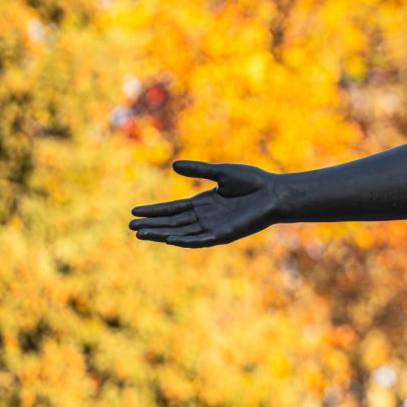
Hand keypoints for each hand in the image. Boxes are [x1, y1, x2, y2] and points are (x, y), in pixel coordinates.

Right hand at [129, 160, 280, 247]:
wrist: (275, 192)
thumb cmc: (253, 181)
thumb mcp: (221, 173)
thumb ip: (199, 170)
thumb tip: (174, 166)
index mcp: (203, 203)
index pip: (173, 210)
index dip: (154, 211)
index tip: (133, 212)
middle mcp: (205, 217)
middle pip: (173, 223)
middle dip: (152, 225)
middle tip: (131, 226)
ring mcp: (214, 227)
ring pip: (182, 233)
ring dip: (162, 234)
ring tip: (141, 234)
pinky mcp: (225, 234)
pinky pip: (200, 240)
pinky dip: (185, 240)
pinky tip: (169, 240)